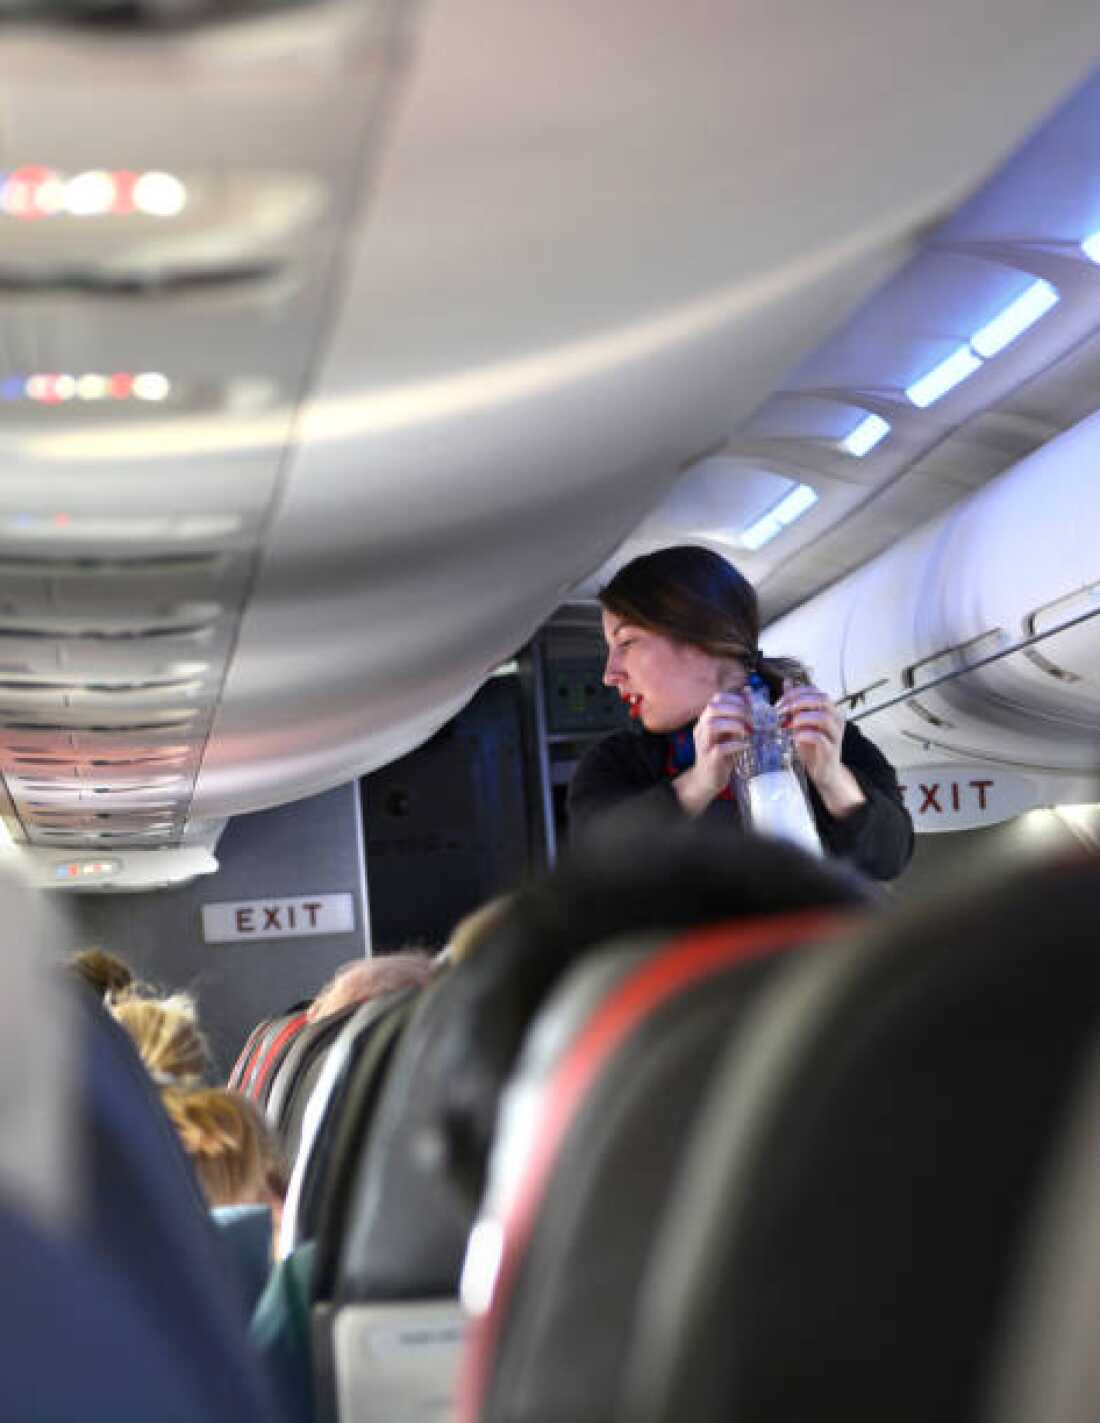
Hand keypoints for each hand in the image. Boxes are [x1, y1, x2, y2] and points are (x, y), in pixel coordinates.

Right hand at [673, 692, 751, 814]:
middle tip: (751, 718)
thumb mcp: (729, 733)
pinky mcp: (709, 759)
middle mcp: (701, 729)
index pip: (715, 699)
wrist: (707, 780)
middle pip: (712, 708)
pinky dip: (736, 745)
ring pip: (712, 726)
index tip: (749, 707)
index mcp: (705, 720)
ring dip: (734, 725)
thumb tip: (750, 698)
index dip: (734, 699)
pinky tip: (746, 746)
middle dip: (735, 709)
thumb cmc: (721, 755)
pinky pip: (720, 749)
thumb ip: (736, 718)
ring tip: (748, 731)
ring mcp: (703, 744)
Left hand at [778, 682, 865, 816]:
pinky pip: (819, 738)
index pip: (816, 691)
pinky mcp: (831, 749)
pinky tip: (794, 738)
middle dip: (799, 702)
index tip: (779, 702)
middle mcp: (836, 719)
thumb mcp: (801, 722)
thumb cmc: (811, 747)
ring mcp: (835, 734)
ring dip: (802, 718)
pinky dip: (804, 735)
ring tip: (788, 724)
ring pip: (823, 717)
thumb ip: (796, 704)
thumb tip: (787, 682)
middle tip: (781, 711)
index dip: (796, 693)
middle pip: (822, 699)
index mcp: (829, 709)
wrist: (823, 771)